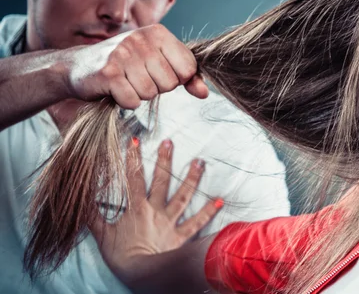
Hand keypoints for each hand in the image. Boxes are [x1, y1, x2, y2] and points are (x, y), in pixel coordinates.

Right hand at [62, 24, 207, 108]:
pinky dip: (125, 101)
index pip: (188, 68)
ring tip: (125, 82)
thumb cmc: (126, 65)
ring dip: (139, 94)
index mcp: (159, 33)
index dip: (176, 79)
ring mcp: (123, 55)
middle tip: (137, 77)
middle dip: (156, 87)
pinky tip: (114, 89)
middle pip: (170, 83)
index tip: (158, 73)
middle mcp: (141, 39)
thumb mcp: (158, 63)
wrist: (78, 67)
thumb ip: (186, 77)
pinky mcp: (108, 73)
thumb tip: (205, 93)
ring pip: (151, 94)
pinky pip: (132, 101)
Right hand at [89, 138, 222, 285]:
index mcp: (136, 209)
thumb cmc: (121, 257)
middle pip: (161, 182)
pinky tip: (220, 200)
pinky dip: (209, 212)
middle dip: (164, 161)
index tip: (135, 140)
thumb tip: (82, 198)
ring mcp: (170, 223)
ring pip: (183, 197)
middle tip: (169, 142)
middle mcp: (156, 211)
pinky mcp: (181, 236)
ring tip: (200, 162)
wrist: (141, 275)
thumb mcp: (102, 235)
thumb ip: (93, 216)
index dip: (133, 159)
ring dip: (192, 179)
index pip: (133, 179)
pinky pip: (197, 222)